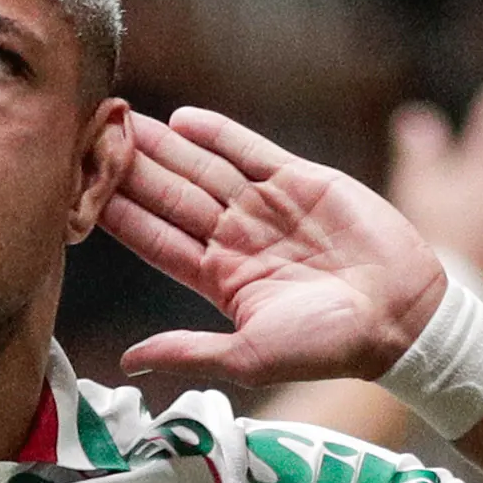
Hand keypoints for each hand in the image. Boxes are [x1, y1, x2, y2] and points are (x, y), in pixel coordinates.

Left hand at [105, 108, 454, 387]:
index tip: (81, 193)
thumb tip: (127, 363)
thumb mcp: (250, 356)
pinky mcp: (303, 182)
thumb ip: (189, 351)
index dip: (121, 217)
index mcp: (220, 280)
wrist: (401, 318)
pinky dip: (220, 134)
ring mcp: (269, 208)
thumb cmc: (329, 348)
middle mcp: (238, 239)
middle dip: (134, 171)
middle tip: (92, 140)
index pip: (157, 241)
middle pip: (173, 197)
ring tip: (126, 121)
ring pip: (206, 170)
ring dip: (167, 148)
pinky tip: (183, 119)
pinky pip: (252, 151)